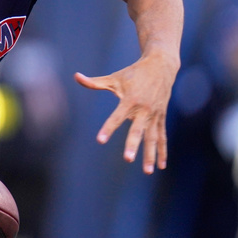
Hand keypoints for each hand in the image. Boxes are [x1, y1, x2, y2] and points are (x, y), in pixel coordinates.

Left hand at [74, 51, 176, 173]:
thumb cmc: (133, 73)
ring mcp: (154, 115)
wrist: (161, 66)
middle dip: (132, 145)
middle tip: (127, 159)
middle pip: (137, 130)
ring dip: (150, 155)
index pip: (116, 117)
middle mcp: (144, 109)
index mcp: (130, 100)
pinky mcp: (161, 118)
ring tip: (147, 171)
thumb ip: (95, 82)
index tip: (100, 140)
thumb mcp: (114, 77)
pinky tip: (161, 166)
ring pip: (152, 138)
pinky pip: (162, 137)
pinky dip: (162, 151)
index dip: (108, 128)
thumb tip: (76, 76)